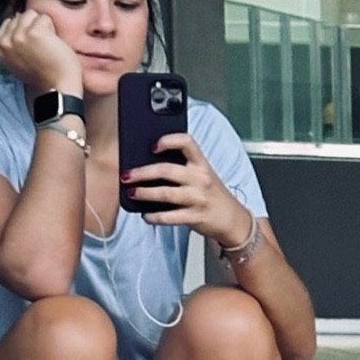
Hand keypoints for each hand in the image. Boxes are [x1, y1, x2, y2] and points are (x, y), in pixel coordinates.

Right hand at [0, 9, 81, 100]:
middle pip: (20, 17)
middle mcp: (5, 42)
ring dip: (42, 26)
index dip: (24, 31)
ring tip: (47, 44)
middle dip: (32, 27)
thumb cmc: (43, 75)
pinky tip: (53, 43)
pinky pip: (44, 18)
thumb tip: (16, 18)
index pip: (9, 23)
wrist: (57, 88)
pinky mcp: (34, 33)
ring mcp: (18, 36)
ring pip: (31, 14)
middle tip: (41, 47)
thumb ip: (12, 42)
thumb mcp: (17, 60)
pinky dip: (52, 28)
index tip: (32, 47)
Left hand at [125, 134, 254, 246]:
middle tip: (126, 175)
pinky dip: (154, 217)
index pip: (186, 143)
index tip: (152, 146)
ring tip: (132, 192)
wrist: (233, 219)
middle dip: (142, 172)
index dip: (168, 140)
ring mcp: (198, 198)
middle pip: (167, 170)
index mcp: (201, 164)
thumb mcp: (203, 175)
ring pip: (165, 194)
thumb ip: (182, 167)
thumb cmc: (212, 194)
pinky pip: (169, 217)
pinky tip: (146, 215)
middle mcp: (200, 179)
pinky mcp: (195, 217)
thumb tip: (147, 164)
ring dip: (144, 193)